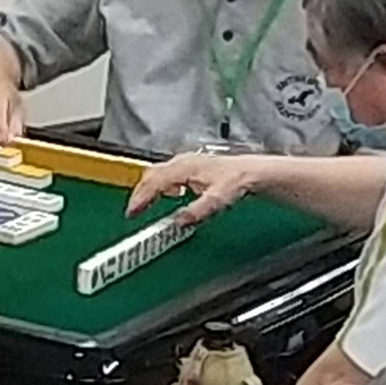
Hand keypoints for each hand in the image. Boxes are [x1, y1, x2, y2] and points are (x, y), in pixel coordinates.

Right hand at [126, 154, 259, 224]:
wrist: (253, 171)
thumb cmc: (237, 180)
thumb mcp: (218, 200)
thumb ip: (196, 211)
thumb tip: (177, 222)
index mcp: (183, 168)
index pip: (153, 182)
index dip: (140, 198)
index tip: (132, 213)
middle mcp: (181, 162)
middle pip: (151, 175)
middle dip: (139, 193)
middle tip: (133, 211)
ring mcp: (185, 162)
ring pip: (157, 173)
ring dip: (148, 188)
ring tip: (144, 204)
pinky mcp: (189, 166)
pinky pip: (166, 174)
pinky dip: (159, 185)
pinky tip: (167, 194)